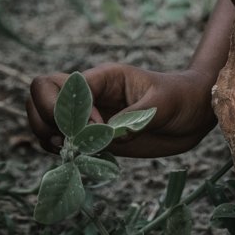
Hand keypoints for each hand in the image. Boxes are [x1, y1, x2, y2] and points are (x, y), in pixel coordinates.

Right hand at [27, 64, 217, 157]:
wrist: (194, 113)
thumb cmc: (183, 98)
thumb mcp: (165, 103)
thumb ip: (137, 117)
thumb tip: (110, 135)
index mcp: (104, 77)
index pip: (62, 84)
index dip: (69, 109)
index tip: (98, 126)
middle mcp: (90, 94)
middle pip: (40, 94)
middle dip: (46, 119)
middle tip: (70, 140)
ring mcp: (88, 114)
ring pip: (43, 117)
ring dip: (46, 136)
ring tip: (70, 150)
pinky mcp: (92, 135)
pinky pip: (58, 139)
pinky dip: (58, 150)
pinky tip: (78, 157)